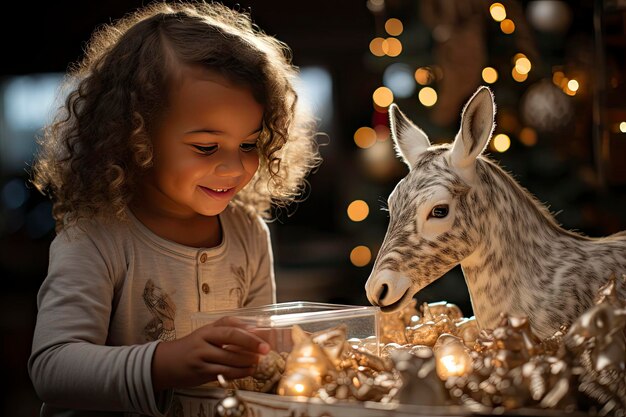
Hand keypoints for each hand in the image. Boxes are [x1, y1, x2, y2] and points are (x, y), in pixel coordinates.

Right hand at [151, 316, 269, 390]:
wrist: (165, 363)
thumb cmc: (191, 347)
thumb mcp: (205, 334)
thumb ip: (225, 331)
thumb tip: (253, 331)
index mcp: (206, 329)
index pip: (228, 324)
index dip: (245, 327)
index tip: (260, 332)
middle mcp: (203, 340)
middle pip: (230, 338)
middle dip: (251, 343)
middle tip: (265, 349)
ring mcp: (201, 357)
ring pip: (230, 358)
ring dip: (248, 361)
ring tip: (258, 361)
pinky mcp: (201, 373)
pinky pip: (225, 373)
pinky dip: (240, 372)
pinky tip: (248, 370)